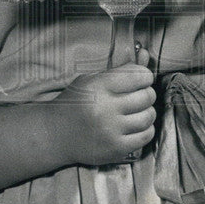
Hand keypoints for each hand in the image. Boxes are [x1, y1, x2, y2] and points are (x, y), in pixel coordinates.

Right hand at [51, 51, 155, 165]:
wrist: (55, 134)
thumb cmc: (76, 102)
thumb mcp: (93, 79)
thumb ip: (121, 68)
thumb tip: (145, 54)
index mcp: (98, 86)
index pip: (139, 75)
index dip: (144, 75)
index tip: (140, 78)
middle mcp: (105, 108)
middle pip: (146, 96)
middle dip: (146, 92)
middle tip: (138, 95)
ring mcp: (111, 131)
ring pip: (148, 116)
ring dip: (147, 111)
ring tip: (137, 110)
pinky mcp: (116, 149)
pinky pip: (146, 136)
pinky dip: (146, 128)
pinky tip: (135, 125)